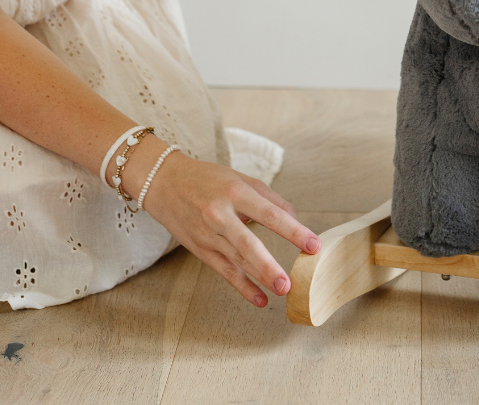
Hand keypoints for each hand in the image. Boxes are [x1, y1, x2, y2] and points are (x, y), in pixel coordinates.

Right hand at [127, 138, 320, 305]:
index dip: (293, 231)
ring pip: (237, 260)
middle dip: (270, 264)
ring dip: (260, 277)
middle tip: (290, 281)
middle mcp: (220, 214)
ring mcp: (208, 234)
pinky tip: (259, 299)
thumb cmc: (209, 179)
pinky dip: (242, 286)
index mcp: (236, 192)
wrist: (165, 182)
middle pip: (248, 243)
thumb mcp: (241, 179)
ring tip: (281, 290)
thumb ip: (270, 198)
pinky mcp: (200, 249)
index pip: (270, 214)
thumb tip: (294, 219)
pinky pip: (224, 271)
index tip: (313, 244)